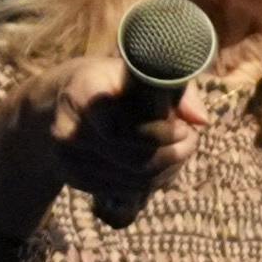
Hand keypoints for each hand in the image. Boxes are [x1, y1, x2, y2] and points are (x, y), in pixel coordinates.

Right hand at [0, 55, 209, 236]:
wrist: (60, 102)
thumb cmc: (110, 83)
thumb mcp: (138, 73)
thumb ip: (174, 90)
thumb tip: (201, 120)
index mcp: (82, 92)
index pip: (125, 129)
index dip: (161, 133)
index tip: (184, 127)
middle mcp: (68, 128)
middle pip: (135, 158)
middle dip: (174, 153)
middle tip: (190, 140)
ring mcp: (67, 157)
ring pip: (133, 178)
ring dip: (168, 169)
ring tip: (180, 151)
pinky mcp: (73, 177)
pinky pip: (123, 189)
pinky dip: (151, 182)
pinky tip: (162, 165)